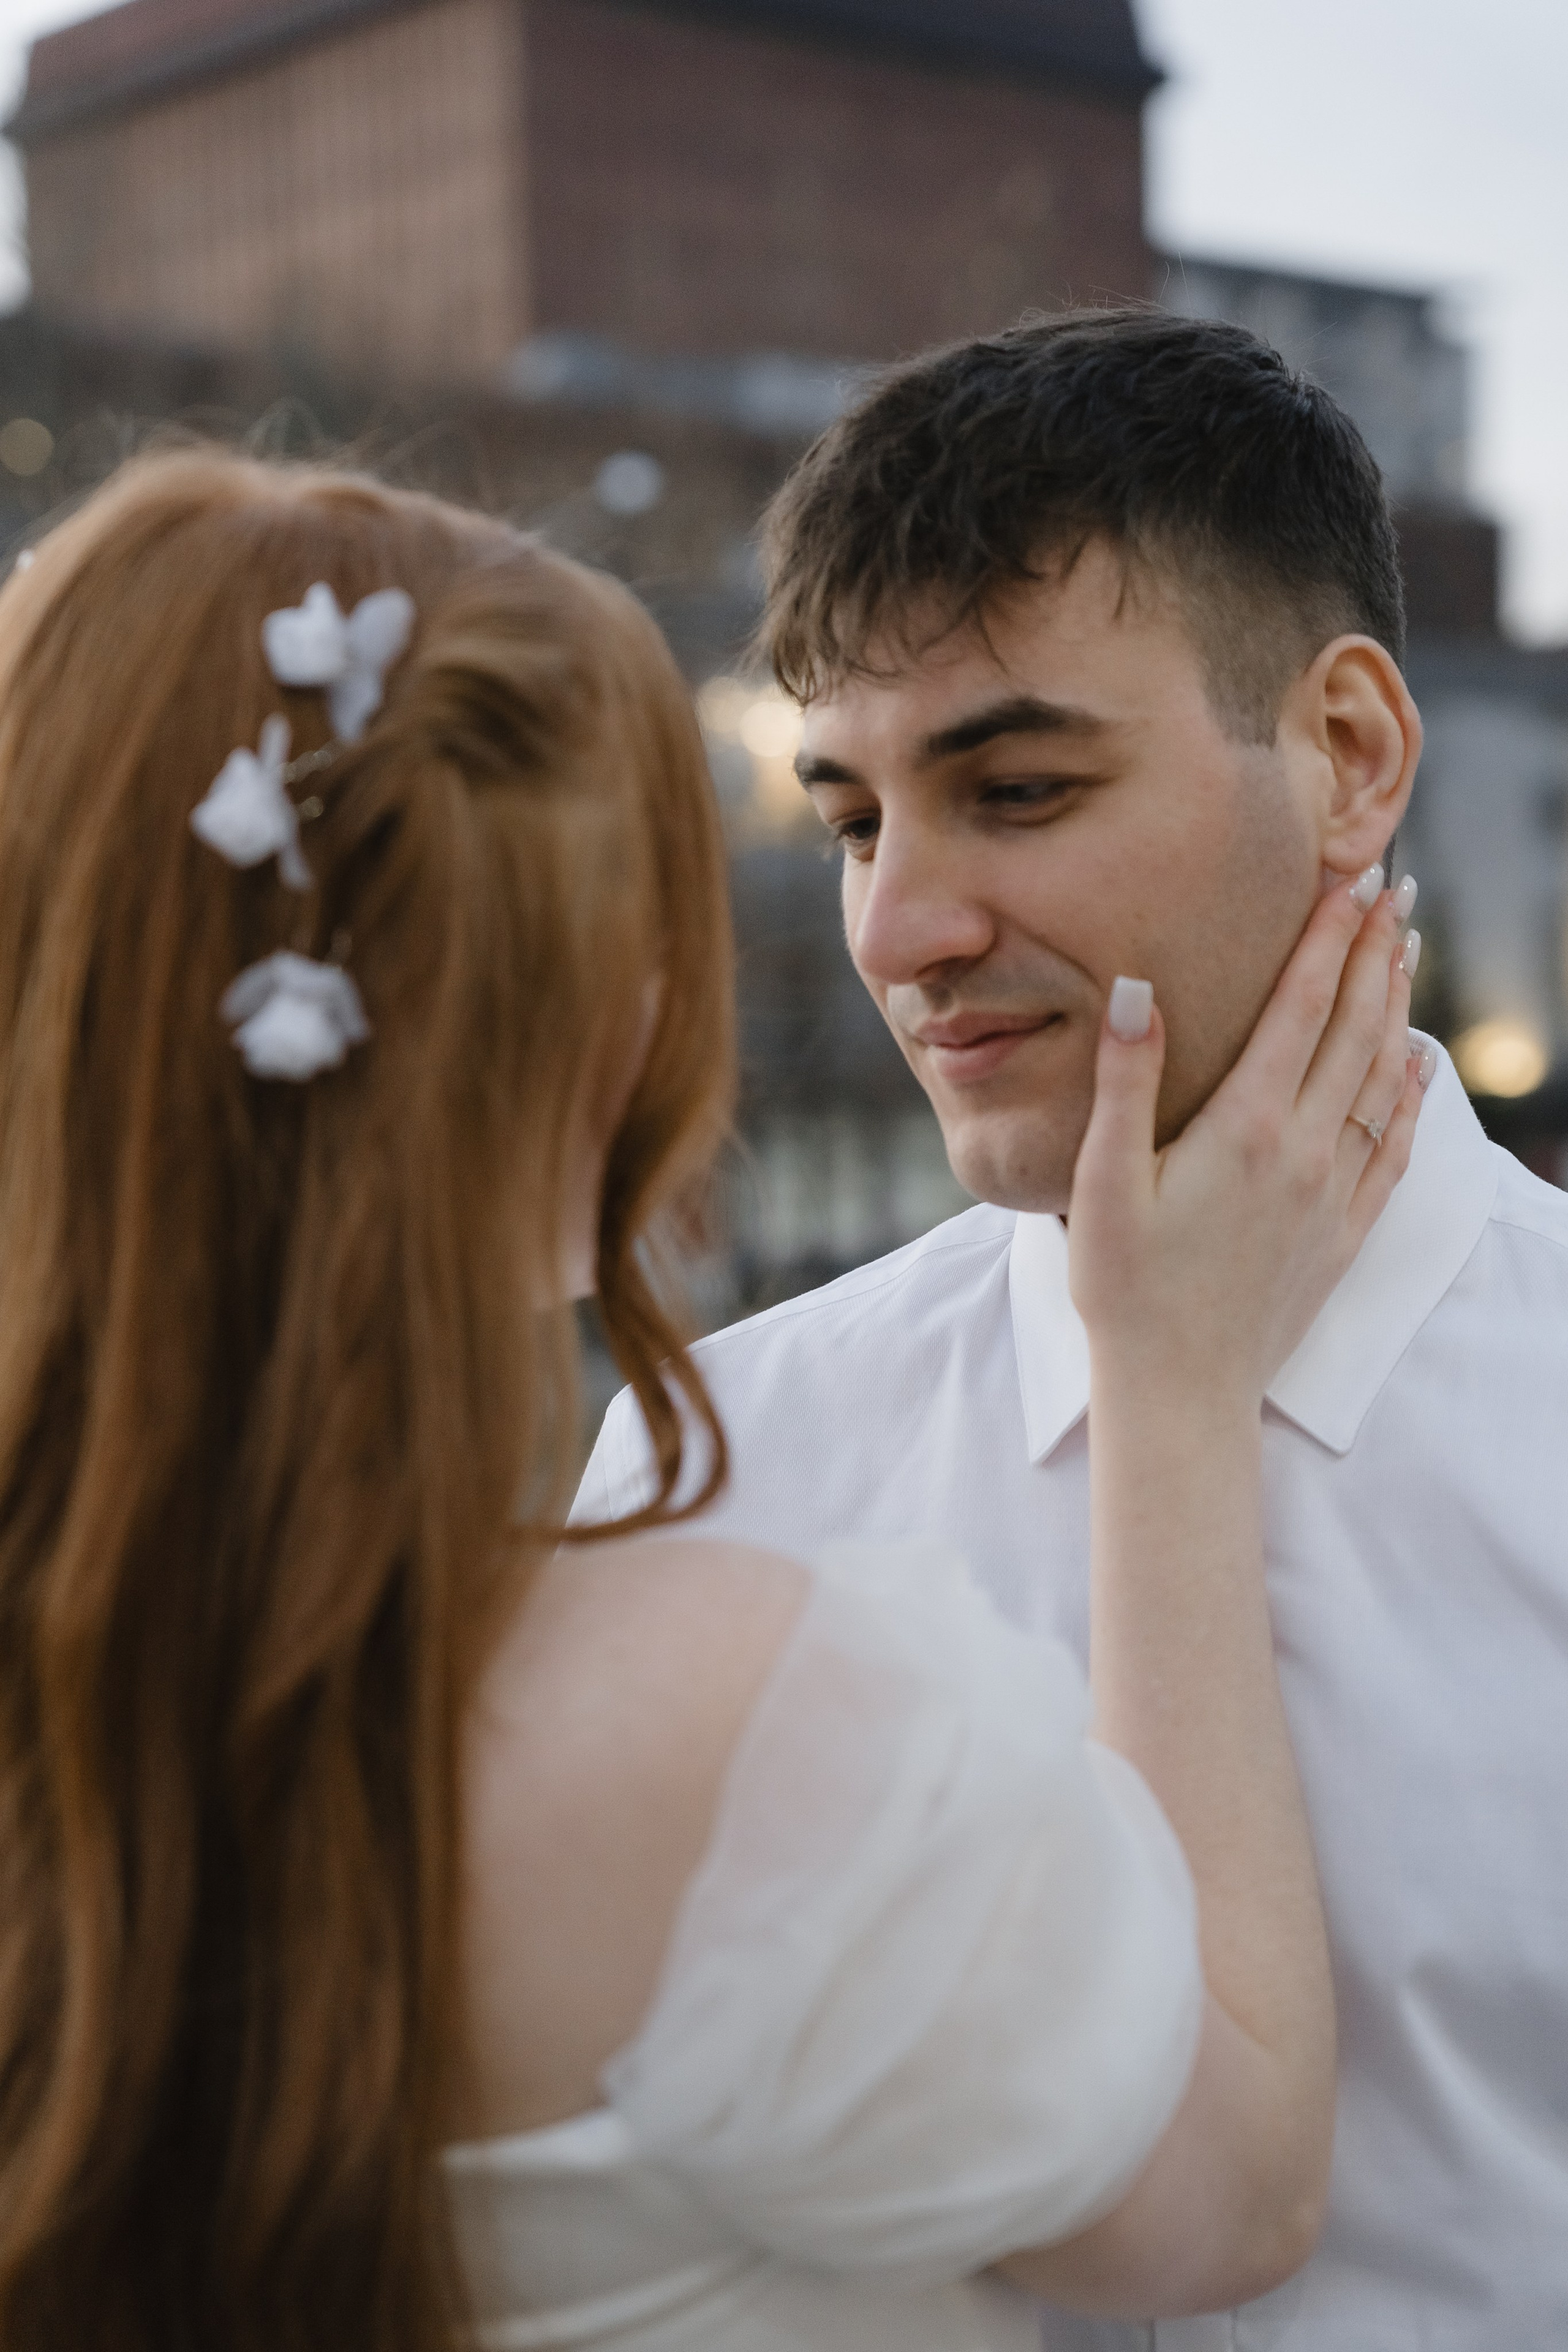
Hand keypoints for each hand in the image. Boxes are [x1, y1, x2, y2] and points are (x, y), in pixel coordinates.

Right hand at [1068, 869, 1424, 1400]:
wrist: (1181, 1389)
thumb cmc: (1125, 1288)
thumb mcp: (1102, 1182)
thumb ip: (1126, 1082)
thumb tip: (1141, 989)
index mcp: (1245, 1129)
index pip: (1299, 1008)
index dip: (1325, 939)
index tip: (1348, 880)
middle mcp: (1302, 1152)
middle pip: (1351, 1029)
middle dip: (1371, 952)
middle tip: (1392, 888)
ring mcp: (1330, 1193)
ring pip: (1378, 1078)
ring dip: (1394, 1007)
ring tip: (1405, 949)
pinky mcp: (1342, 1232)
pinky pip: (1390, 1147)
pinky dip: (1409, 1096)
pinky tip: (1417, 1063)